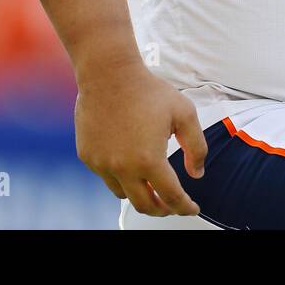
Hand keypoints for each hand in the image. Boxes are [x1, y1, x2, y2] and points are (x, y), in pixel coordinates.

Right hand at [74, 60, 207, 216]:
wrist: (109, 75)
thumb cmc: (149, 91)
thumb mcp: (184, 114)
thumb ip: (196, 147)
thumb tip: (197, 174)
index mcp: (149, 160)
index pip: (171, 196)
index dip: (184, 206)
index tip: (192, 208)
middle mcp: (122, 168)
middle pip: (144, 205)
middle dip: (162, 209)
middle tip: (171, 206)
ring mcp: (102, 164)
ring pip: (123, 194)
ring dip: (140, 195)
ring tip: (151, 186)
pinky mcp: (88, 156)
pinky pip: (106, 177)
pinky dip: (121, 177)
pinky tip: (130, 164)